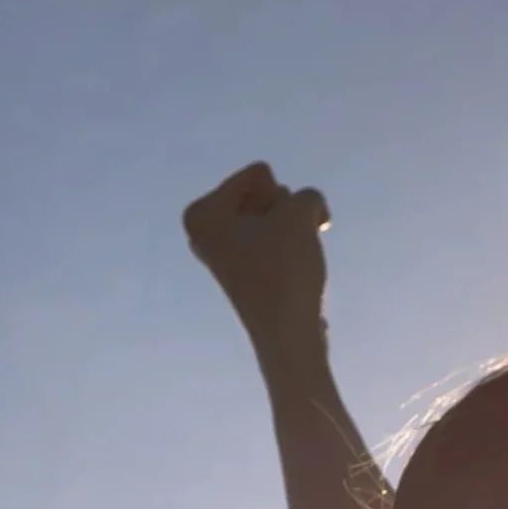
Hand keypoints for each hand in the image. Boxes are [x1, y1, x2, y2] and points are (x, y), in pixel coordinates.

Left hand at [182, 161, 331, 357]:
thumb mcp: (299, 210)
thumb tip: (307, 219)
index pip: (260, 175)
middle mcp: (204, 231)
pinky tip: (293, 271)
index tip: (274, 235)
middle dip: (285, 214)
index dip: (280, 200)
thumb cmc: (285, 270)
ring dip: (294, 230)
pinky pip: (278, 239)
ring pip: (276, 216)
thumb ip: (305, 195)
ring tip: (289, 263)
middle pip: (264, 194)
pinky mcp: (246, 270)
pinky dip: (293, 247)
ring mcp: (225, 251)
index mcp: (201, 213)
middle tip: (281, 250)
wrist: (289, 333)